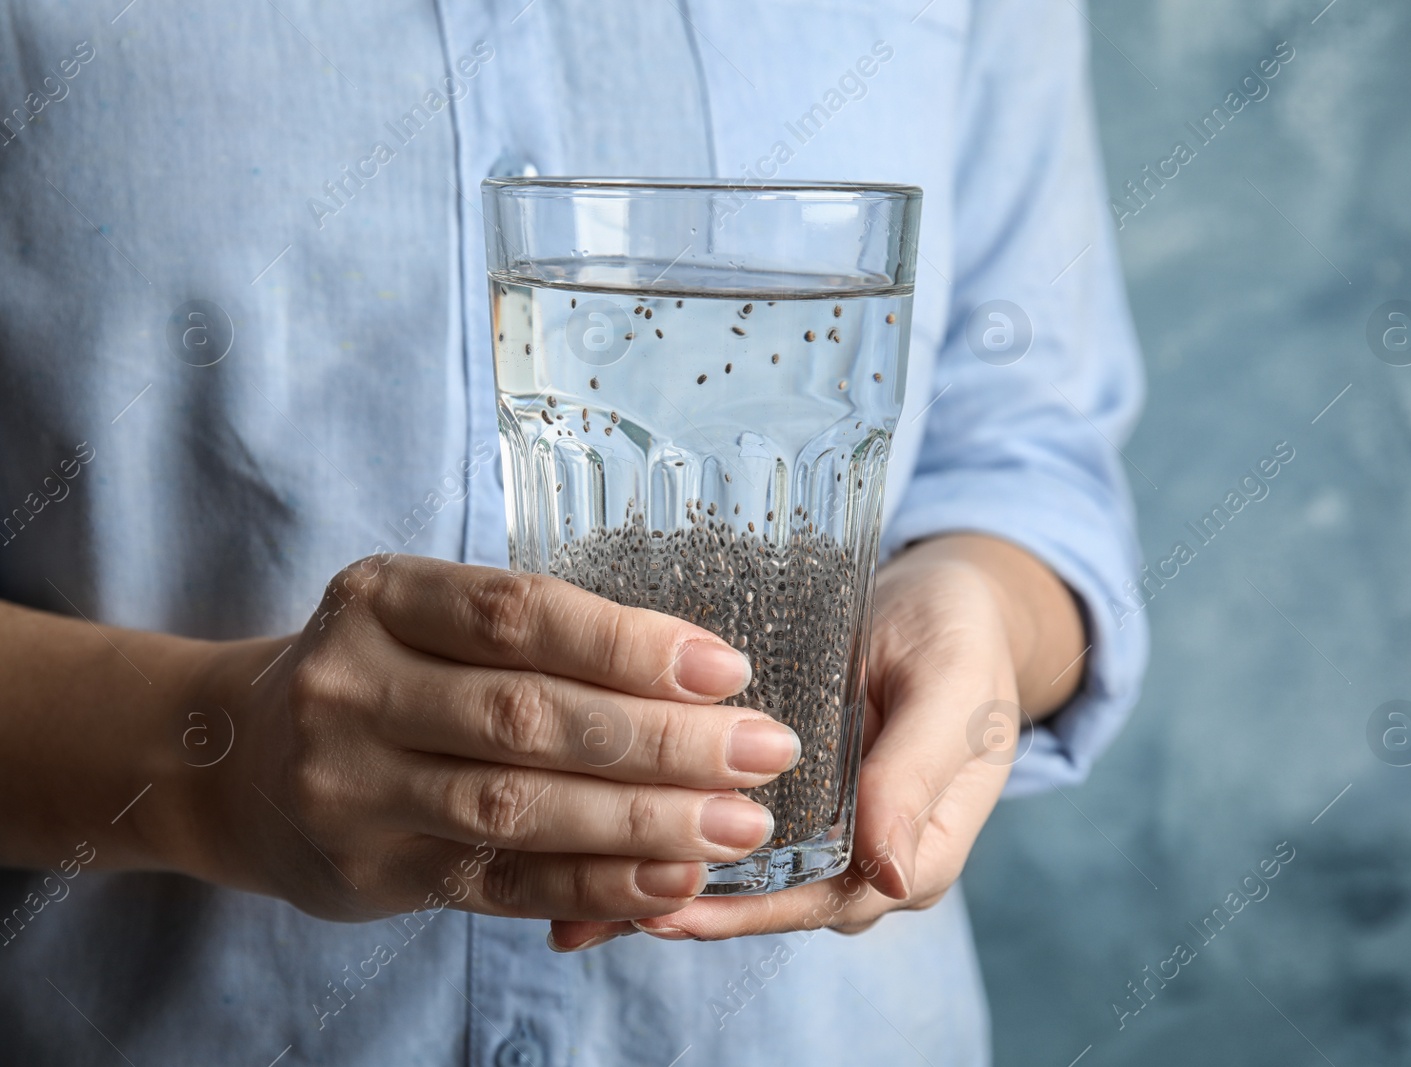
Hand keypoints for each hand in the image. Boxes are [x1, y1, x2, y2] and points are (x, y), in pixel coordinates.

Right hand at [181, 554, 801, 923]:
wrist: (237, 763)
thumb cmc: (377, 673)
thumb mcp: (422, 618)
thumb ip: (532, 638)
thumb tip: (700, 677)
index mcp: (380, 597)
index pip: (517, 614)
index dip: (628, 643)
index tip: (728, 668)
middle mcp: (352, 688)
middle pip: (528, 717)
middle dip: (662, 740)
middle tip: (762, 752)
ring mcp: (352, 788)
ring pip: (518, 808)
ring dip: (644, 822)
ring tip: (738, 825)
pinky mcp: (372, 873)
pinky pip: (502, 882)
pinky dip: (597, 883)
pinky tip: (673, 881)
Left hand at [548, 534, 1083, 948]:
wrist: (943, 599)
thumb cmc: (959, 638)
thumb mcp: (950, 691)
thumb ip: (917, 775)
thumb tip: (887, 874)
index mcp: (917, 846)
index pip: (829, 899)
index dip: (751, 910)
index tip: (674, 905)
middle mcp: (862, 856)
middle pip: (772, 902)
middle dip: (688, 907)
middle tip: (602, 907)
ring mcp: (822, 829)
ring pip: (741, 876)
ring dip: (664, 882)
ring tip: (576, 901)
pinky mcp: (783, 793)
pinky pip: (725, 828)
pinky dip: (664, 837)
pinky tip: (591, 843)